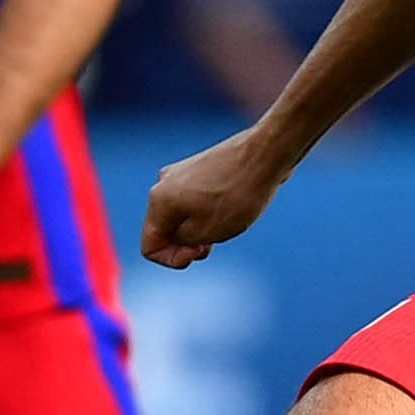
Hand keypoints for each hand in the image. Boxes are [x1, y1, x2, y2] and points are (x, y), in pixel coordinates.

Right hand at [142, 127, 286, 270]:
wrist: (265, 155)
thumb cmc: (238, 195)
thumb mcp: (206, 233)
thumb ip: (181, 242)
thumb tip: (176, 237)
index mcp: (158, 201)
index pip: (149, 246)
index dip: (171, 259)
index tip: (198, 252)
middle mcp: (163, 183)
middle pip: (164, 230)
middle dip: (186, 244)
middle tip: (213, 242)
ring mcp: (181, 173)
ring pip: (180, 217)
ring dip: (199, 230)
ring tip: (226, 224)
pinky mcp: (199, 168)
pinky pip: (193, 202)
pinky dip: (207, 214)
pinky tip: (230, 211)